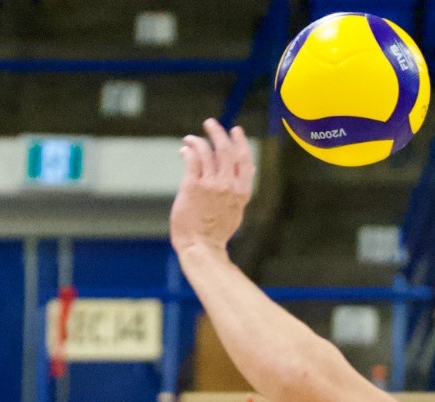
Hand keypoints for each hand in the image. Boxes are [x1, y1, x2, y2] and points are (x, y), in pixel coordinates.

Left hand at [171, 120, 254, 256]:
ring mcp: (210, 185)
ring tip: (191, 138)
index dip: (240, 142)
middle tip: (210, 123)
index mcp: (242, 191)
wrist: (200, 246)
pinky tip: (184, 149)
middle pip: (226, 149)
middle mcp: (228, 185)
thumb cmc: (217, 232)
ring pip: (206, 151)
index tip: (235, 130)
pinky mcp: (192, 186)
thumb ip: (240, 189)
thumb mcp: (237, 210)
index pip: (244, 159)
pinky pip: (192, 159)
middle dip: (218, 132)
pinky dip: (188, 150)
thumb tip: (250, 170)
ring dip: (198, 140)